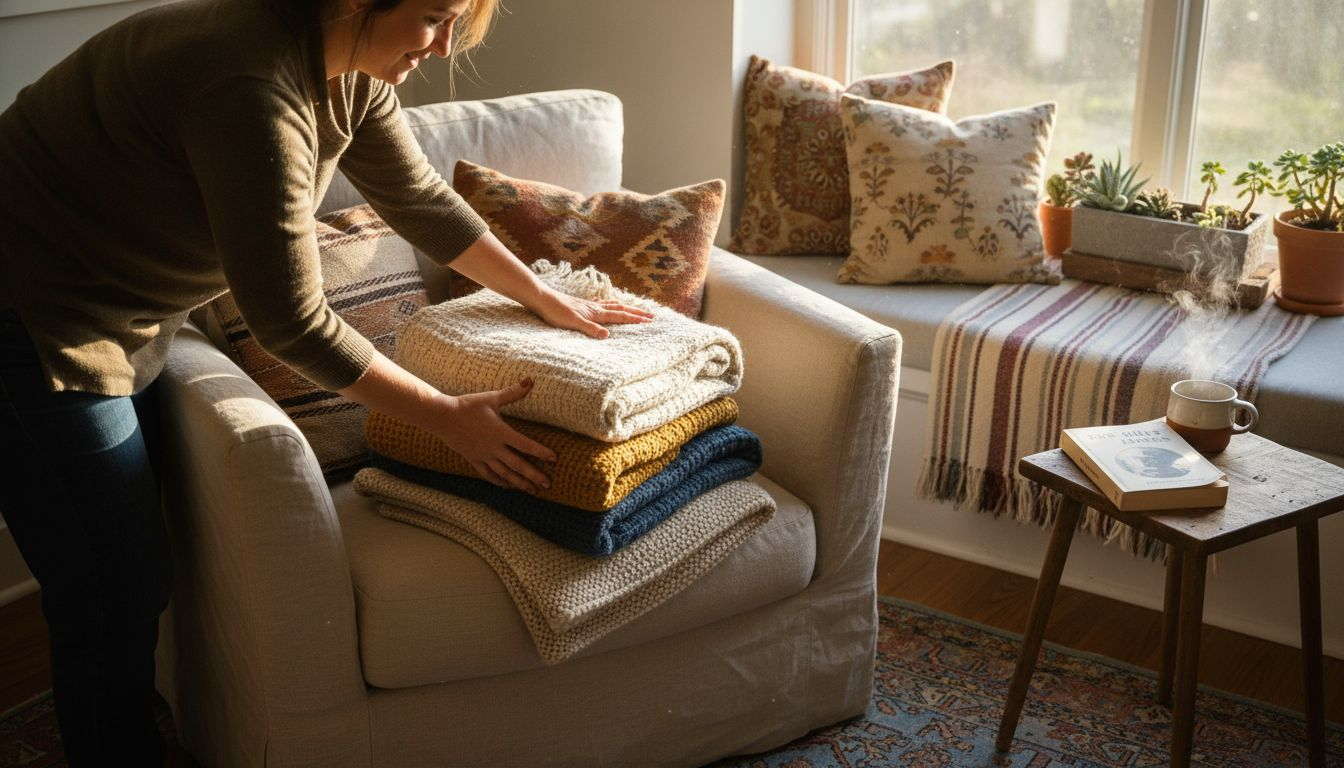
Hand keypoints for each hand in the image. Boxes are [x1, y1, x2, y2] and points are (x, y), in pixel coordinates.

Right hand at [434, 379, 556, 492]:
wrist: (442, 417)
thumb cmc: (468, 405)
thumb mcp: (491, 398)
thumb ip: (512, 392)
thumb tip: (530, 380)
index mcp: (501, 432)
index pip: (525, 445)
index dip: (540, 452)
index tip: (554, 459)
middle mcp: (494, 447)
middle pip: (518, 465)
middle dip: (534, 476)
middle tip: (548, 484)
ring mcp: (484, 456)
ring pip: (505, 473)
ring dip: (519, 483)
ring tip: (532, 490)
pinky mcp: (474, 460)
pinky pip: (489, 474)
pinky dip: (500, 481)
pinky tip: (508, 486)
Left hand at [531, 289, 655, 338]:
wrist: (542, 299)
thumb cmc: (556, 312)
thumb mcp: (573, 323)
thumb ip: (590, 329)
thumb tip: (607, 335)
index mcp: (596, 313)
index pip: (620, 316)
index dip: (635, 319)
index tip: (649, 321)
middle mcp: (595, 307)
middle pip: (621, 309)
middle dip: (636, 313)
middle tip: (651, 315)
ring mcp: (589, 305)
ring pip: (613, 305)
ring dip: (626, 307)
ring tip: (636, 308)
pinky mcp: (582, 305)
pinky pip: (602, 304)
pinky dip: (611, 304)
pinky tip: (609, 305)